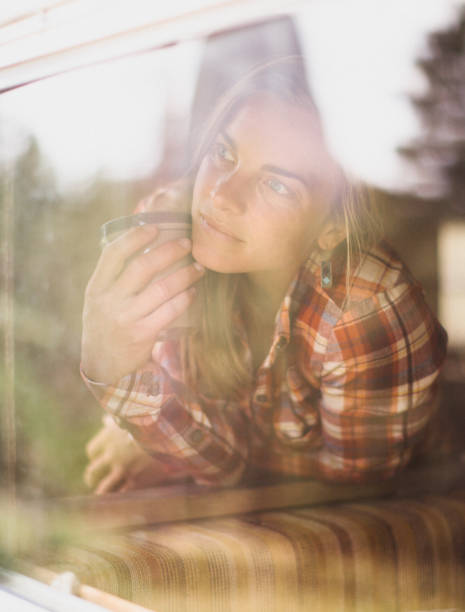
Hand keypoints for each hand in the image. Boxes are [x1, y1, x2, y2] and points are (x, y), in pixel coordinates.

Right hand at [81, 223, 203, 383]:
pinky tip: (195, 292)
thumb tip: (142, 245)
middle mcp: (109, 301)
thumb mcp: (99, 299)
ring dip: (185, 274)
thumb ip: (114, 277)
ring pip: (162, 288)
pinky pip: (170, 311)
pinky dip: (185, 298)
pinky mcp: (142, 334)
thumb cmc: (105, 324)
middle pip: (142, 267)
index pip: (113, 253)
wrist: (102, 364)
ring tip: (198, 267)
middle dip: (169, 251)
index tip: (155, 227)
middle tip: (187, 243)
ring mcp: (126, 318)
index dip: (135, 237)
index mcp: (97, 287)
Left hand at [84, 417, 186, 493]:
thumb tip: (106, 420)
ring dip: (102, 493)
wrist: (171, 435)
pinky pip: (121, 494)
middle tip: (95, 480)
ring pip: (103, 488)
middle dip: (92, 478)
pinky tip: (120, 497)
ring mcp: (123, 469)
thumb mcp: (131, 419)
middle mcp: (112, 455)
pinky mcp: (136, 481)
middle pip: (92, 472)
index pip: (91, 451)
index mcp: (109, 438)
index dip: (95, 457)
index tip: (99, 459)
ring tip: (103, 495)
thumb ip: (116, 422)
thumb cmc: (151, 425)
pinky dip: (119, 497)